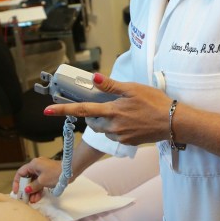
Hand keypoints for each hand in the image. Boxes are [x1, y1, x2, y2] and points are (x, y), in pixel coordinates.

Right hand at [12, 157, 62, 203]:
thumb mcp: (42, 181)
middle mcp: (36, 166)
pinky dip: (38, 189)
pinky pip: (40, 183)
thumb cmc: (55, 173)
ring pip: (34, 182)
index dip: (17, 182)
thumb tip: (27, 190)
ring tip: (32, 200)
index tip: (17, 191)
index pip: (20, 173)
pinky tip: (37, 198)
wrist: (69, 171)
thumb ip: (33, 186)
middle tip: (24, 198)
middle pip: (27, 178)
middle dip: (26, 189)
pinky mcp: (47, 175)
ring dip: (32, 191)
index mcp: (33, 165)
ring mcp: (42, 171)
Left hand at [44, 73, 170, 145]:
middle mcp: (112, 126)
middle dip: (92, 114)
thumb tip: (93, 78)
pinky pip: (113, 135)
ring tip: (124, 112)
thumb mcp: (133, 88)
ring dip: (105, 121)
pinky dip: (115, 128)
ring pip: (102, 128)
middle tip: (107, 104)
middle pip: (91, 121)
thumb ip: (111, 85)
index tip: (46, 111)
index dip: (62, 110)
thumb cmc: (156, 102)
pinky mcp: (127, 142)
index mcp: (111, 111)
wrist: (173, 123)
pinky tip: (130, 121)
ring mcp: (119, 136)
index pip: (81, 110)